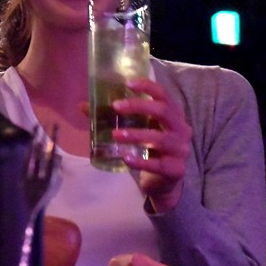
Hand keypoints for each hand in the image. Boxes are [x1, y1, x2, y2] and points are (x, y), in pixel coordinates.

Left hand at [111, 78, 191, 212]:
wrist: (164, 181)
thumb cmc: (150, 148)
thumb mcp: (137, 129)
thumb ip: (115, 118)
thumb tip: (83, 106)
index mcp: (173, 114)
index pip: (163, 94)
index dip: (147, 86)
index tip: (127, 84)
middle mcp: (181, 129)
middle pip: (163, 111)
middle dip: (139, 106)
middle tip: (116, 107)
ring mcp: (181, 150)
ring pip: (159, 138)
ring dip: (136, 135)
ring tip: (115, 135)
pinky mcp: (175, 170)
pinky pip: (157, 164)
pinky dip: (140, 161)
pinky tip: (125, 158)